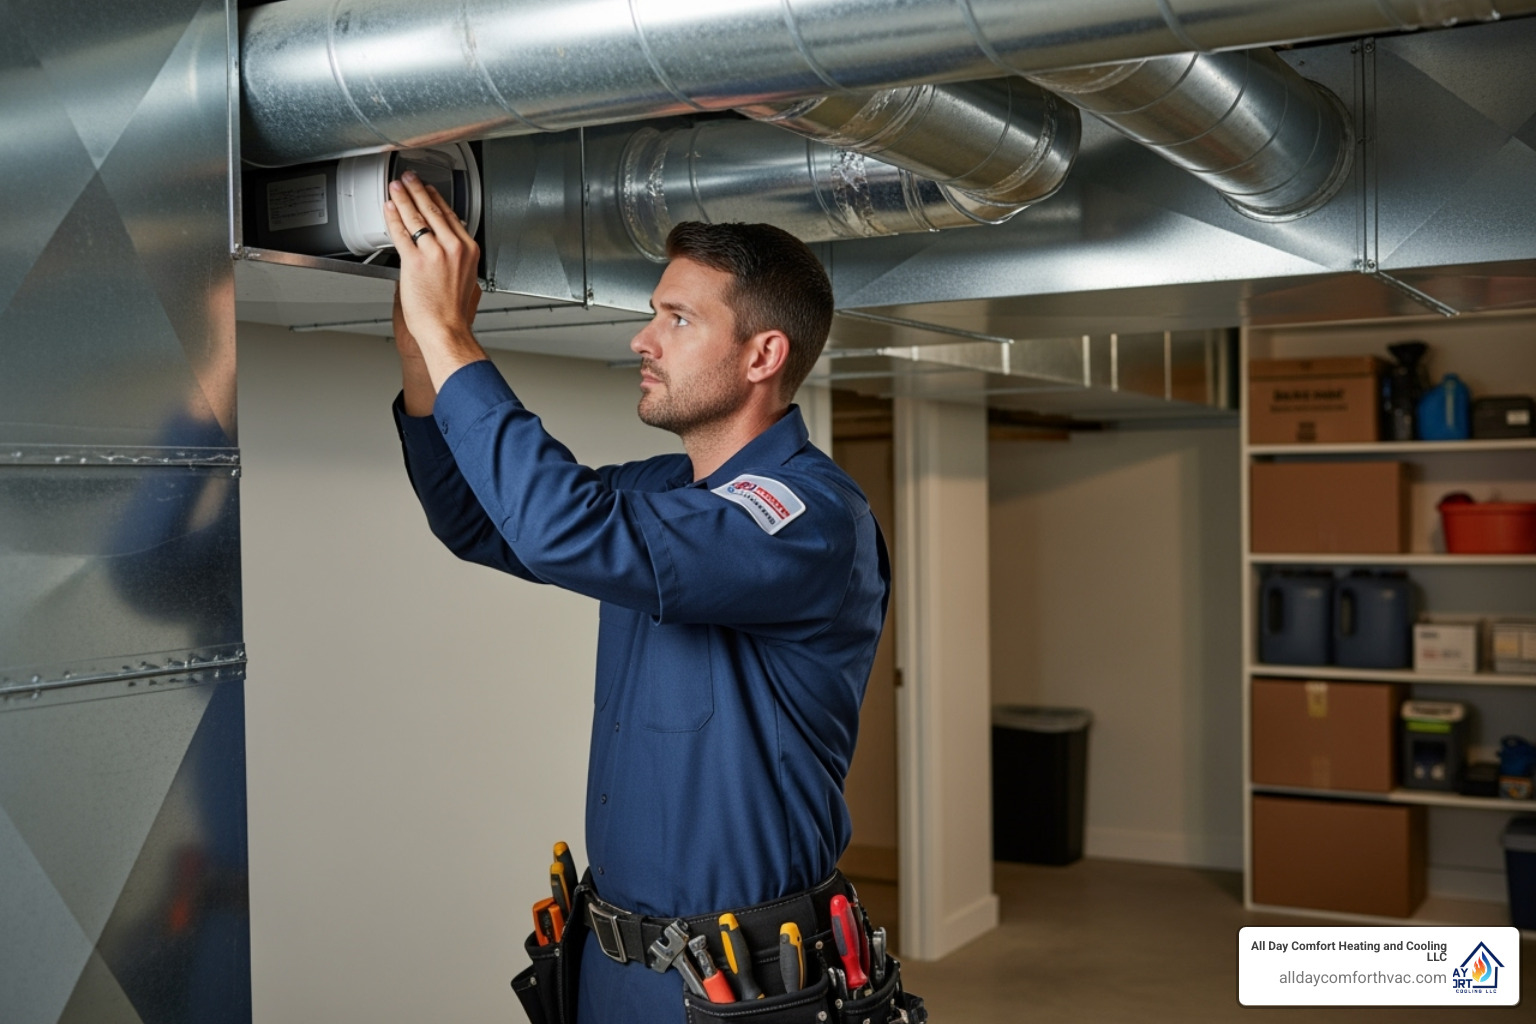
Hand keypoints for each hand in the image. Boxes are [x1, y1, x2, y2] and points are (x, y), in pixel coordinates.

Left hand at [384, 172, 486, 389]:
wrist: (446, 329)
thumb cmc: (454, 313)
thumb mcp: (468, 280)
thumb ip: (460, 261)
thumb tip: (452, 252)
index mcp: (468, 250)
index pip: (451, 216)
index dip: (436, 199)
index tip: (429, 190)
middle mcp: (453, 248)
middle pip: (433, 210)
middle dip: (418, 190)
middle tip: (409, 178)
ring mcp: (434, 253)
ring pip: (416, 217)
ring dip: (404, 198)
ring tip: (396, 187)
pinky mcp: (414, 261)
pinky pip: (401, 232)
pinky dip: (393, 217)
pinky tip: (389, 208)